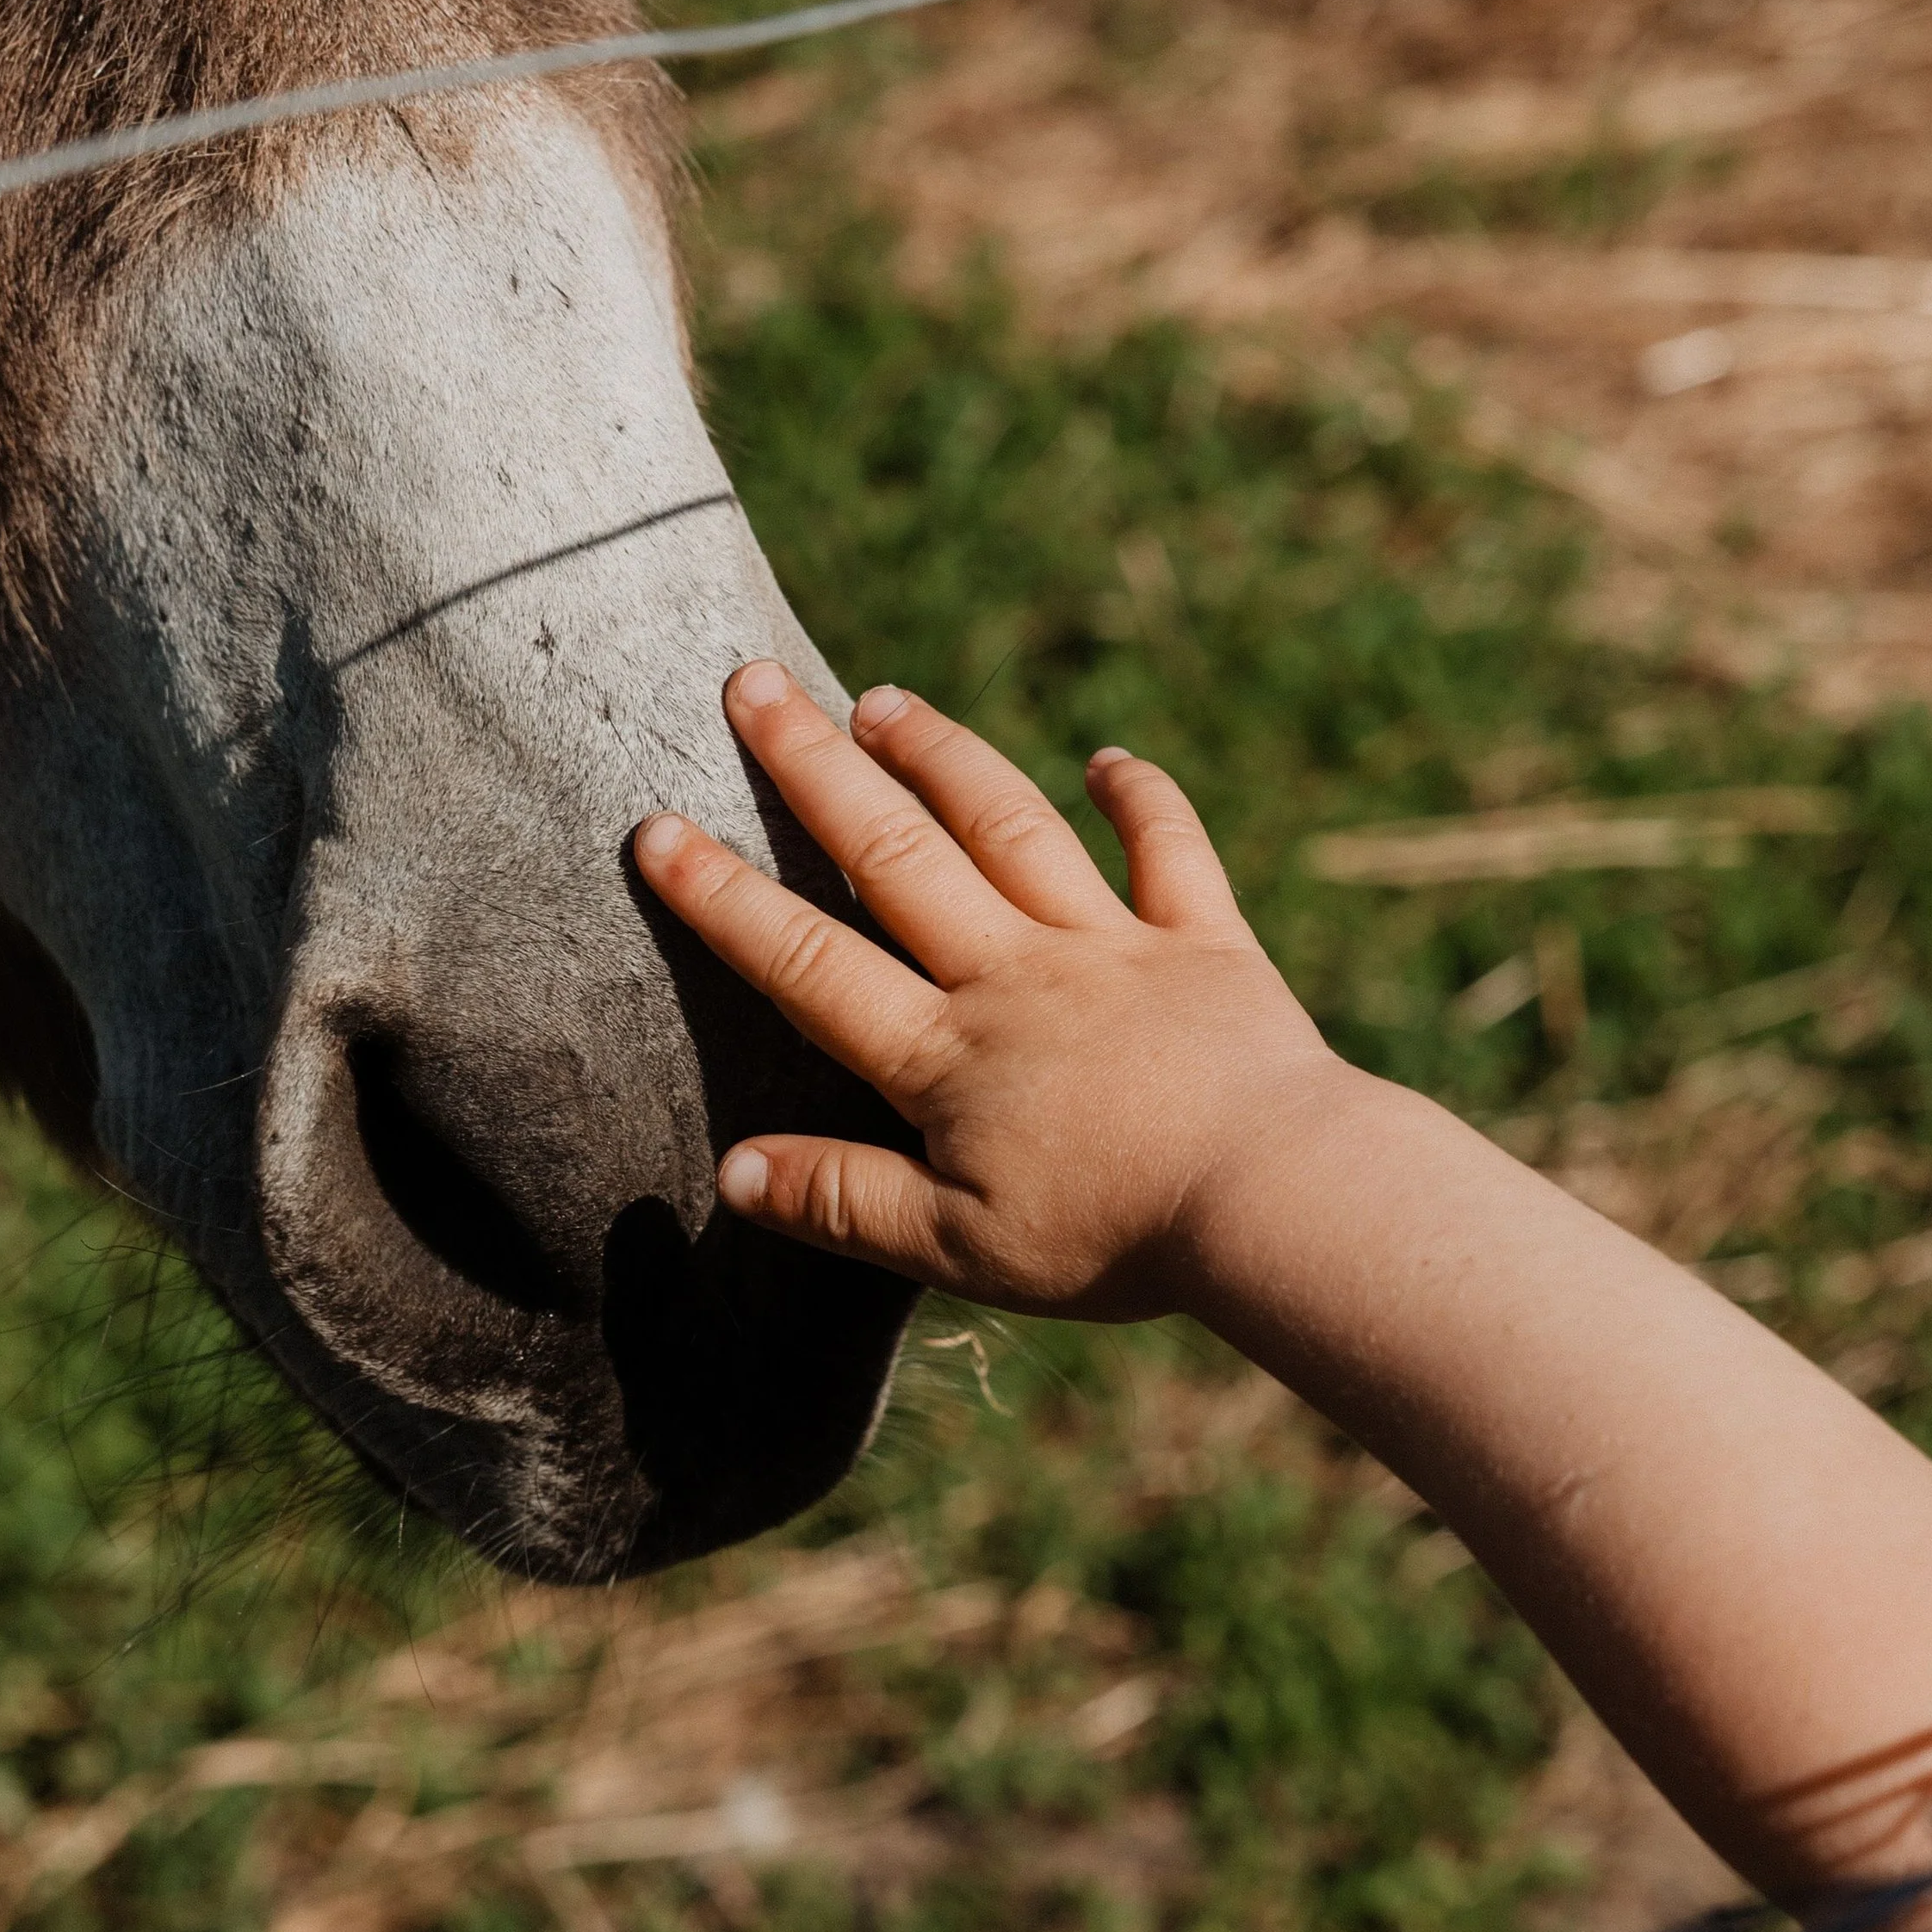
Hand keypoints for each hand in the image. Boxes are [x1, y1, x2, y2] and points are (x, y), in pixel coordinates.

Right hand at [633, 664, 1344, 1317]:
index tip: (656, 827)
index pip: (810, 964)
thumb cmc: (1113, 1238)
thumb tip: (732, 1171)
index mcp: (946, 1057)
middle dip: (813, 767)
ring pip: (1009, 828)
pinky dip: (1139, 799)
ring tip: (881, 700)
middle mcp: (1016, 977)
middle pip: (896, 855)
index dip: (725, 899)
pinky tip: (1109, 759)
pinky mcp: (1208, 947)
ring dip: (942, 758)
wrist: (1275, 1198)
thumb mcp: (958, 1248)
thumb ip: (844, 1203)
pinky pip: (1168, 852)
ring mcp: (1113, 949)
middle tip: (751, 684)